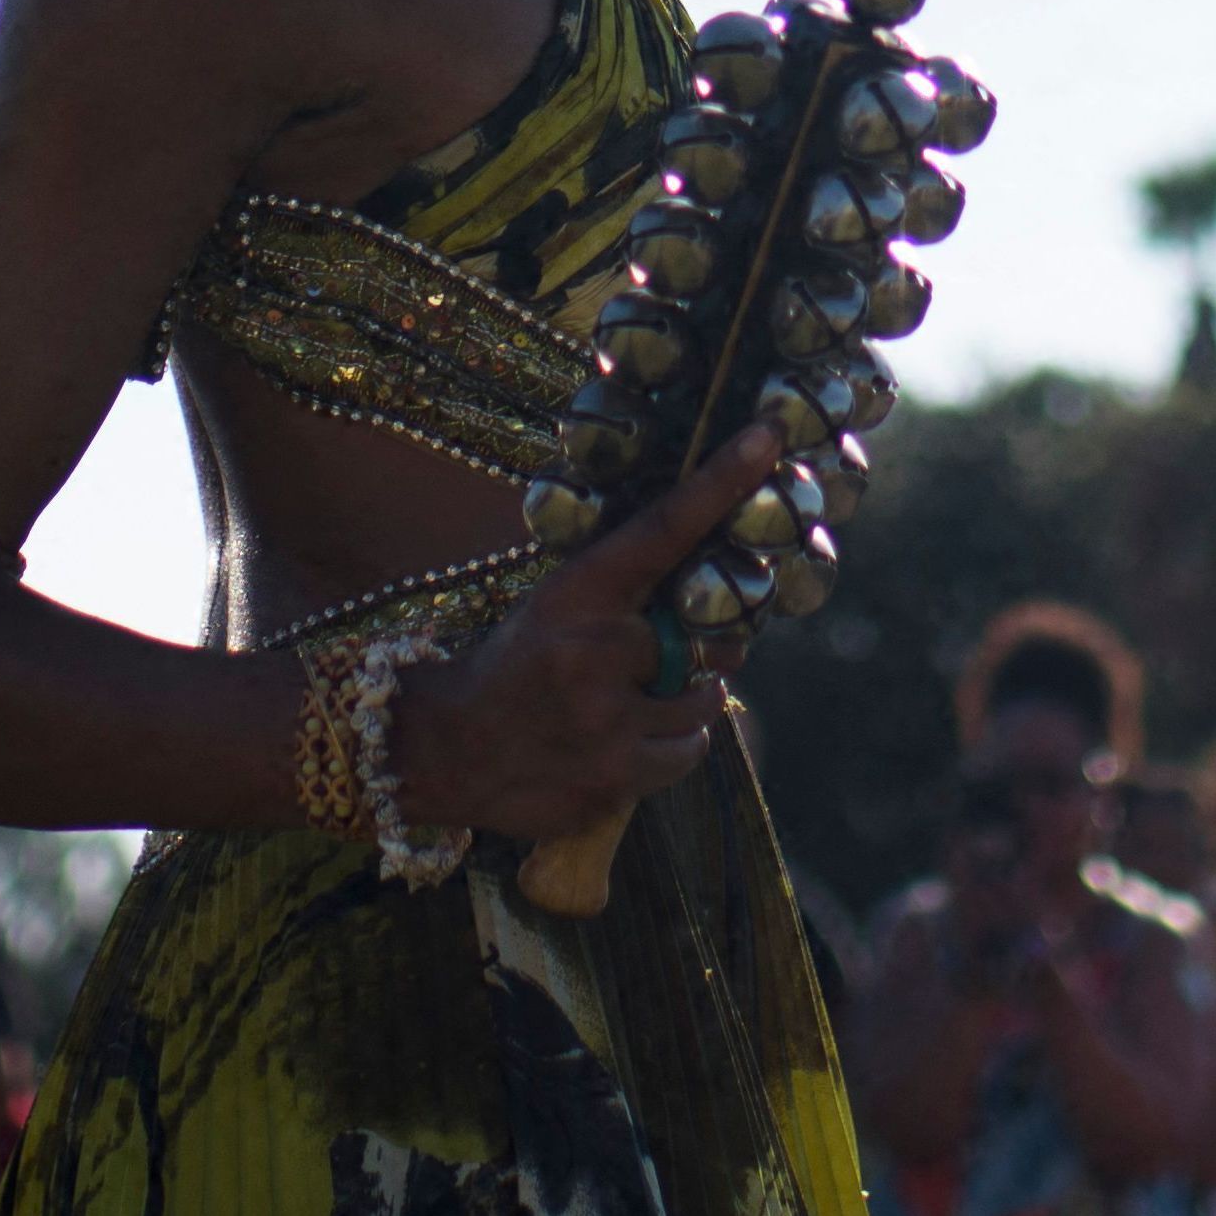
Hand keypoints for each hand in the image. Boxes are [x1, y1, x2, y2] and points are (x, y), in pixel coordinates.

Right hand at [390, 425, 782, 841]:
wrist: (448, 747)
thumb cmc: (517, 665)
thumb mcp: (557, 605)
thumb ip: (626, 591)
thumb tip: (712, 577)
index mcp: (578, 591)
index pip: (663, 527)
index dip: (720, 482)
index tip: (767, 437)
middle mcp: (593, 650)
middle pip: (704, 637)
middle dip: (698, 648)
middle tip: (663, 655)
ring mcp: (604, 719)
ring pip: (703, 702)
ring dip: (685, 701)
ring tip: (635, 702)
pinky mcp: (614, 778)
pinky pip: (688, 753)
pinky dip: (673, 747)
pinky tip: (627, 741)